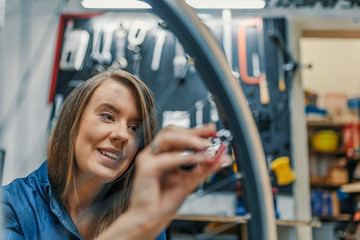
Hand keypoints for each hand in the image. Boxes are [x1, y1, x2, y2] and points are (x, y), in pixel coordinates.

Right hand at [96, 123, 231, 239]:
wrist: (151, 219)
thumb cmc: (164, 200)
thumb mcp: (191, 181)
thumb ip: (206, 168)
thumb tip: (223, 157)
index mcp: (165, 153)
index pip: (180, 134)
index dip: (197, 130)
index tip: (213, 130)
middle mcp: (156, 153)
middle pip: (172, 131)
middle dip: (193, 132)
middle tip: (210, 138)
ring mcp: (149, 158)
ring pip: (167, 137)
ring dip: (189, 139)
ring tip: (205, 146)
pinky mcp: (145, 168)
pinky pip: (167, 158)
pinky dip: (185, 157)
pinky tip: (198, 159)